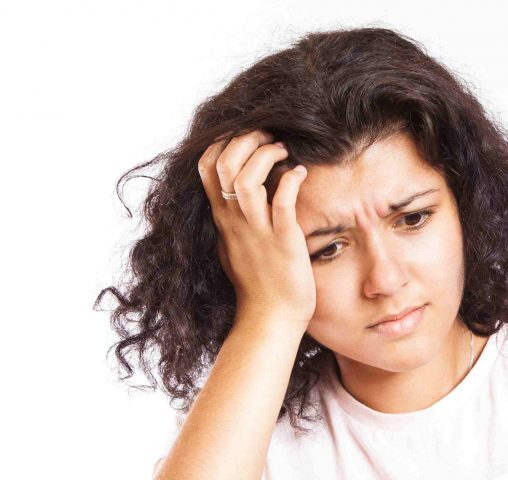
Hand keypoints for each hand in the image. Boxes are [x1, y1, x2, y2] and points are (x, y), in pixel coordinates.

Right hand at [196, 129, 315, 326]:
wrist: (271, 317)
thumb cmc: (258, 283)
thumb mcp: (233, 245)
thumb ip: (232, 220)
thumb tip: (234, 198)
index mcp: (223, 218)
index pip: (207, 167)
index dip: (223, 143)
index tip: (246, 138)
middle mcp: (235, 221)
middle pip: (224, 165)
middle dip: (245, 139)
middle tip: (268, 135)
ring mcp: (257, 230)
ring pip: (246, 180)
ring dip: (265, 155)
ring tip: (282, 149)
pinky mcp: (283, 240)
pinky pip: (282, 202)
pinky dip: (290, 180)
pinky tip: (300, 173)